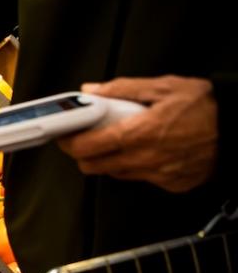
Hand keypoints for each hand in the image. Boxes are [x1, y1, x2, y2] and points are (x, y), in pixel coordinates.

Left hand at [58, 75, 217, 192]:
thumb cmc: (207, 107)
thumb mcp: (163, 87)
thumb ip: (122, 89)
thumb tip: (92, 91)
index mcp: (138, 133)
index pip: (86, 147)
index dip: (69, 141)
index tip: (65, 134)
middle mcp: (145, 159)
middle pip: (93, 166)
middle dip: (83, 152)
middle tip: (87, 137)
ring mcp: (158, 175)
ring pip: (115, 174)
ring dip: (108, 160)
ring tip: (119, 140)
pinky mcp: (171, 185)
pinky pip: (141, 179)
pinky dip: (135, 167)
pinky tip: (145, 151)